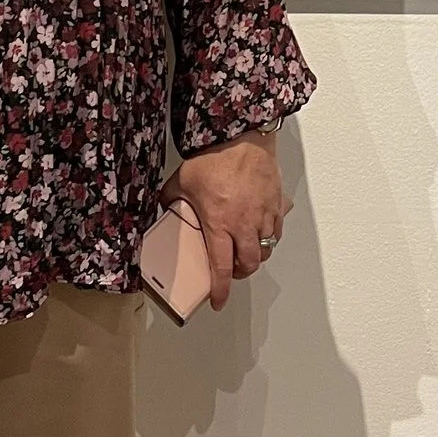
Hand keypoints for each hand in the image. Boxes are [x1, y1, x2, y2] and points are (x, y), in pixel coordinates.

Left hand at [163, 128, 290, 310]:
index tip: (219, 301)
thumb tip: (161, 210)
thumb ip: (170, 201)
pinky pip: (276, 230)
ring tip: (245, 252)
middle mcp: (244, 225)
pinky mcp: (276, 203)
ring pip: (266, 249)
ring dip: (255, 256)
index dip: (221, 290)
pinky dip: (269, 237)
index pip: (221, 269)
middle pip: (249, 264)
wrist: (241, 135)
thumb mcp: (181, 182)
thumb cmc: (214, 157)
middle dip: (240, 274)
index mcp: (219, 224)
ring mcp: (263, 215)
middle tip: (231, 272)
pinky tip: (260, 231)